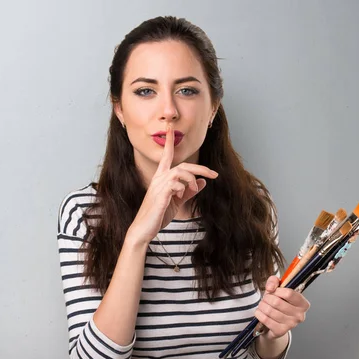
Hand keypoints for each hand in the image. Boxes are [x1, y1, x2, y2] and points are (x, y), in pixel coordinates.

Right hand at [127, 124, 218, 244]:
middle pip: (182, 165)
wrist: (144, 230)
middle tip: (214, 174)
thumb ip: (189, 191)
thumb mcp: (177, 202)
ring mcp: (158, 187)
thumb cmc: (158, 215)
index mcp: (161, 178)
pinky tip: (180, 196)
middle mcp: (158, 179)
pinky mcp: (160, 196)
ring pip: (180, 172)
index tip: (170, 128)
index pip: (167, 156)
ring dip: (192, 179)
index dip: (169, 142)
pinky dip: (182, 189)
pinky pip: (175, 185)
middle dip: (200, 168)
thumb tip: (202, 182)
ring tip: (194, 188)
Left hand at [254, 275, 310, 340]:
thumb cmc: (279, 303)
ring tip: (262, 305)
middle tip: (265, 299)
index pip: (289, 293)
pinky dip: (259, 314)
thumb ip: (274, 281)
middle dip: (267, 298)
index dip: (277, 290)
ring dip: (262, 306)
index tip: (273, 291)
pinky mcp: (281, 331)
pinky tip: (259, 312)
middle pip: (277, 302)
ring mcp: (291, 325)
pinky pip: (265, 319)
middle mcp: (300, 315)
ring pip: (270, 311)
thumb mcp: (278, 289)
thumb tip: (270, 287)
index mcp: (303, 304)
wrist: (275, 323)